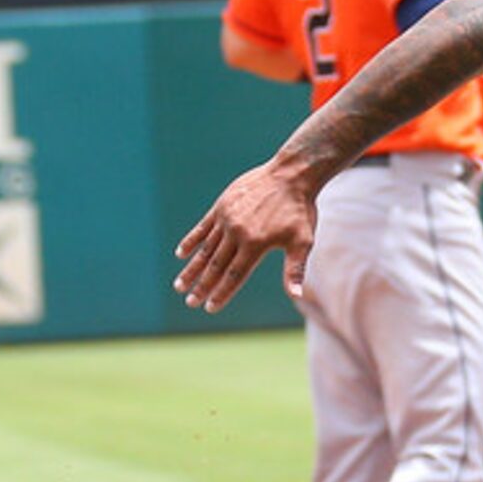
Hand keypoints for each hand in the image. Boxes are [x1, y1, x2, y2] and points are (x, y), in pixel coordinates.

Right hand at [173, 158, 317, 311]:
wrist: (291, 173)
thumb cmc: (300, 210)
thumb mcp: (303, 241)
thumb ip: (294, 268)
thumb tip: (296, 295)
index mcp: (256, 244)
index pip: (234, 275)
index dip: (221, 293)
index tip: (209, 308)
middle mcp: (237, 233)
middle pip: (216, 266)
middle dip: (202, 286)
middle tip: (190, 302)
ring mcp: (227, 219)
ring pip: (206, 249)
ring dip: (192, 269)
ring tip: (179, 285)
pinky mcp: (222, 206)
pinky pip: (203, 227)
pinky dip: (191, 241)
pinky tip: (180, 254)